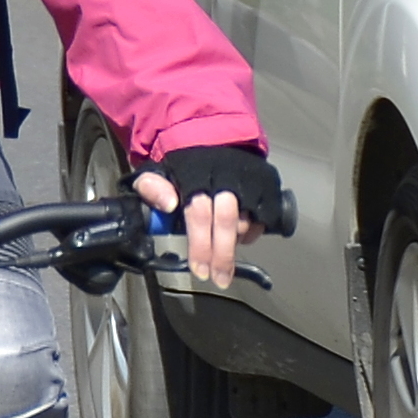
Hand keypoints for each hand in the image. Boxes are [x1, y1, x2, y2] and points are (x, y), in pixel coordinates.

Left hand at [132, 142, 270, 289]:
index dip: (200, 245)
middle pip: (226, 222)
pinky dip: (252, 232)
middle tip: (218, 279)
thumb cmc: (183, 164)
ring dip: (234, 244)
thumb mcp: (158, 170)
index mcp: (196, 174)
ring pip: (246, 222)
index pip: (199, 214)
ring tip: (221, 256)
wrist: (215, 138)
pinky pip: (264, 218)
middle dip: (222, 255)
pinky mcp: (265, 186)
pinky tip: (239, 238)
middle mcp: (226, 178)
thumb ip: (152, 187)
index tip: (198, 270)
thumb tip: (167, 205)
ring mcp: (248, 182)